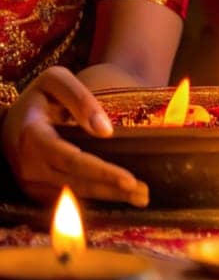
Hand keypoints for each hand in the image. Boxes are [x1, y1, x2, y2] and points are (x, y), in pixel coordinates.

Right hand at [0, 67, 146, 206]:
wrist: (13, 117)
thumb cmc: (40, 96)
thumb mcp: (56, 81)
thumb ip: (80, 99)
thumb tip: (105, 130)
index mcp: (32, 136)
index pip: (71, 160)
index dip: (101, 172)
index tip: (130, 180)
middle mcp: (28, 164)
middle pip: (75, 182)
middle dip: (111, 190)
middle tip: (144, 195)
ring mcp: (29, 180)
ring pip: (73, 193)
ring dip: (107, 197)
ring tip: (140, 198)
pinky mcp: (35, 188)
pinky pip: (66, 196)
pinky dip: (92, 197)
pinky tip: (117, 196)